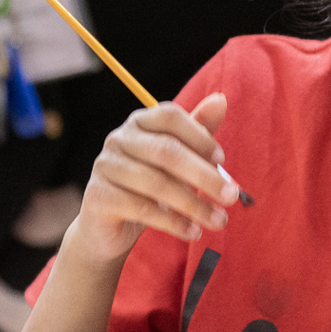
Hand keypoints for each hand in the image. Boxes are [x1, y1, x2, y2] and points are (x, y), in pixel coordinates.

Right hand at [68, 93, 237, 263]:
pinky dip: (173, 222)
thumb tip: (221, 99)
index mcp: (139, 122)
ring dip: (194, 205)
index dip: (198, 136)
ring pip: (156, 183)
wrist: (111, 228)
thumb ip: (198, 131)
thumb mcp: (178, 161)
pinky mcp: (98, 196)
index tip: (222, 160)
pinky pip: (141, 208)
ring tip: (218, 221)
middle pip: (166, 151)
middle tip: (232, 197)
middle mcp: (118, 139)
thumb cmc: (151, 188)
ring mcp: (105, 167)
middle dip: (204, 175)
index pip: (169, 116)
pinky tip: (192, 232)